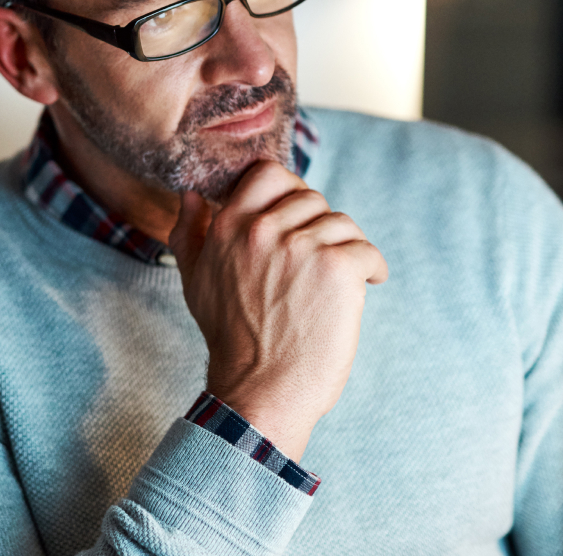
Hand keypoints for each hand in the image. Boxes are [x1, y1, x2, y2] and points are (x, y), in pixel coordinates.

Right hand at [169, 160, 387, 460]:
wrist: (260, 388)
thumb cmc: (230, 340)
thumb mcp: (194, 280)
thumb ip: (189, 233)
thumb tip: (190, 196)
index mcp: (229, 226)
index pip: (268, 173)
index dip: (288, 190)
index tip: (296, 218)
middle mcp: (264, 229)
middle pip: (311, 198)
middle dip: (319, 227)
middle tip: (320, 261)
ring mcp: (302, 246)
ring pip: (342, 223)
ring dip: (348, 248)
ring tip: (343, 278)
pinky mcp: (337, 269)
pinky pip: (367, 250)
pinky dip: (372, 268)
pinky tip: (366, 284)